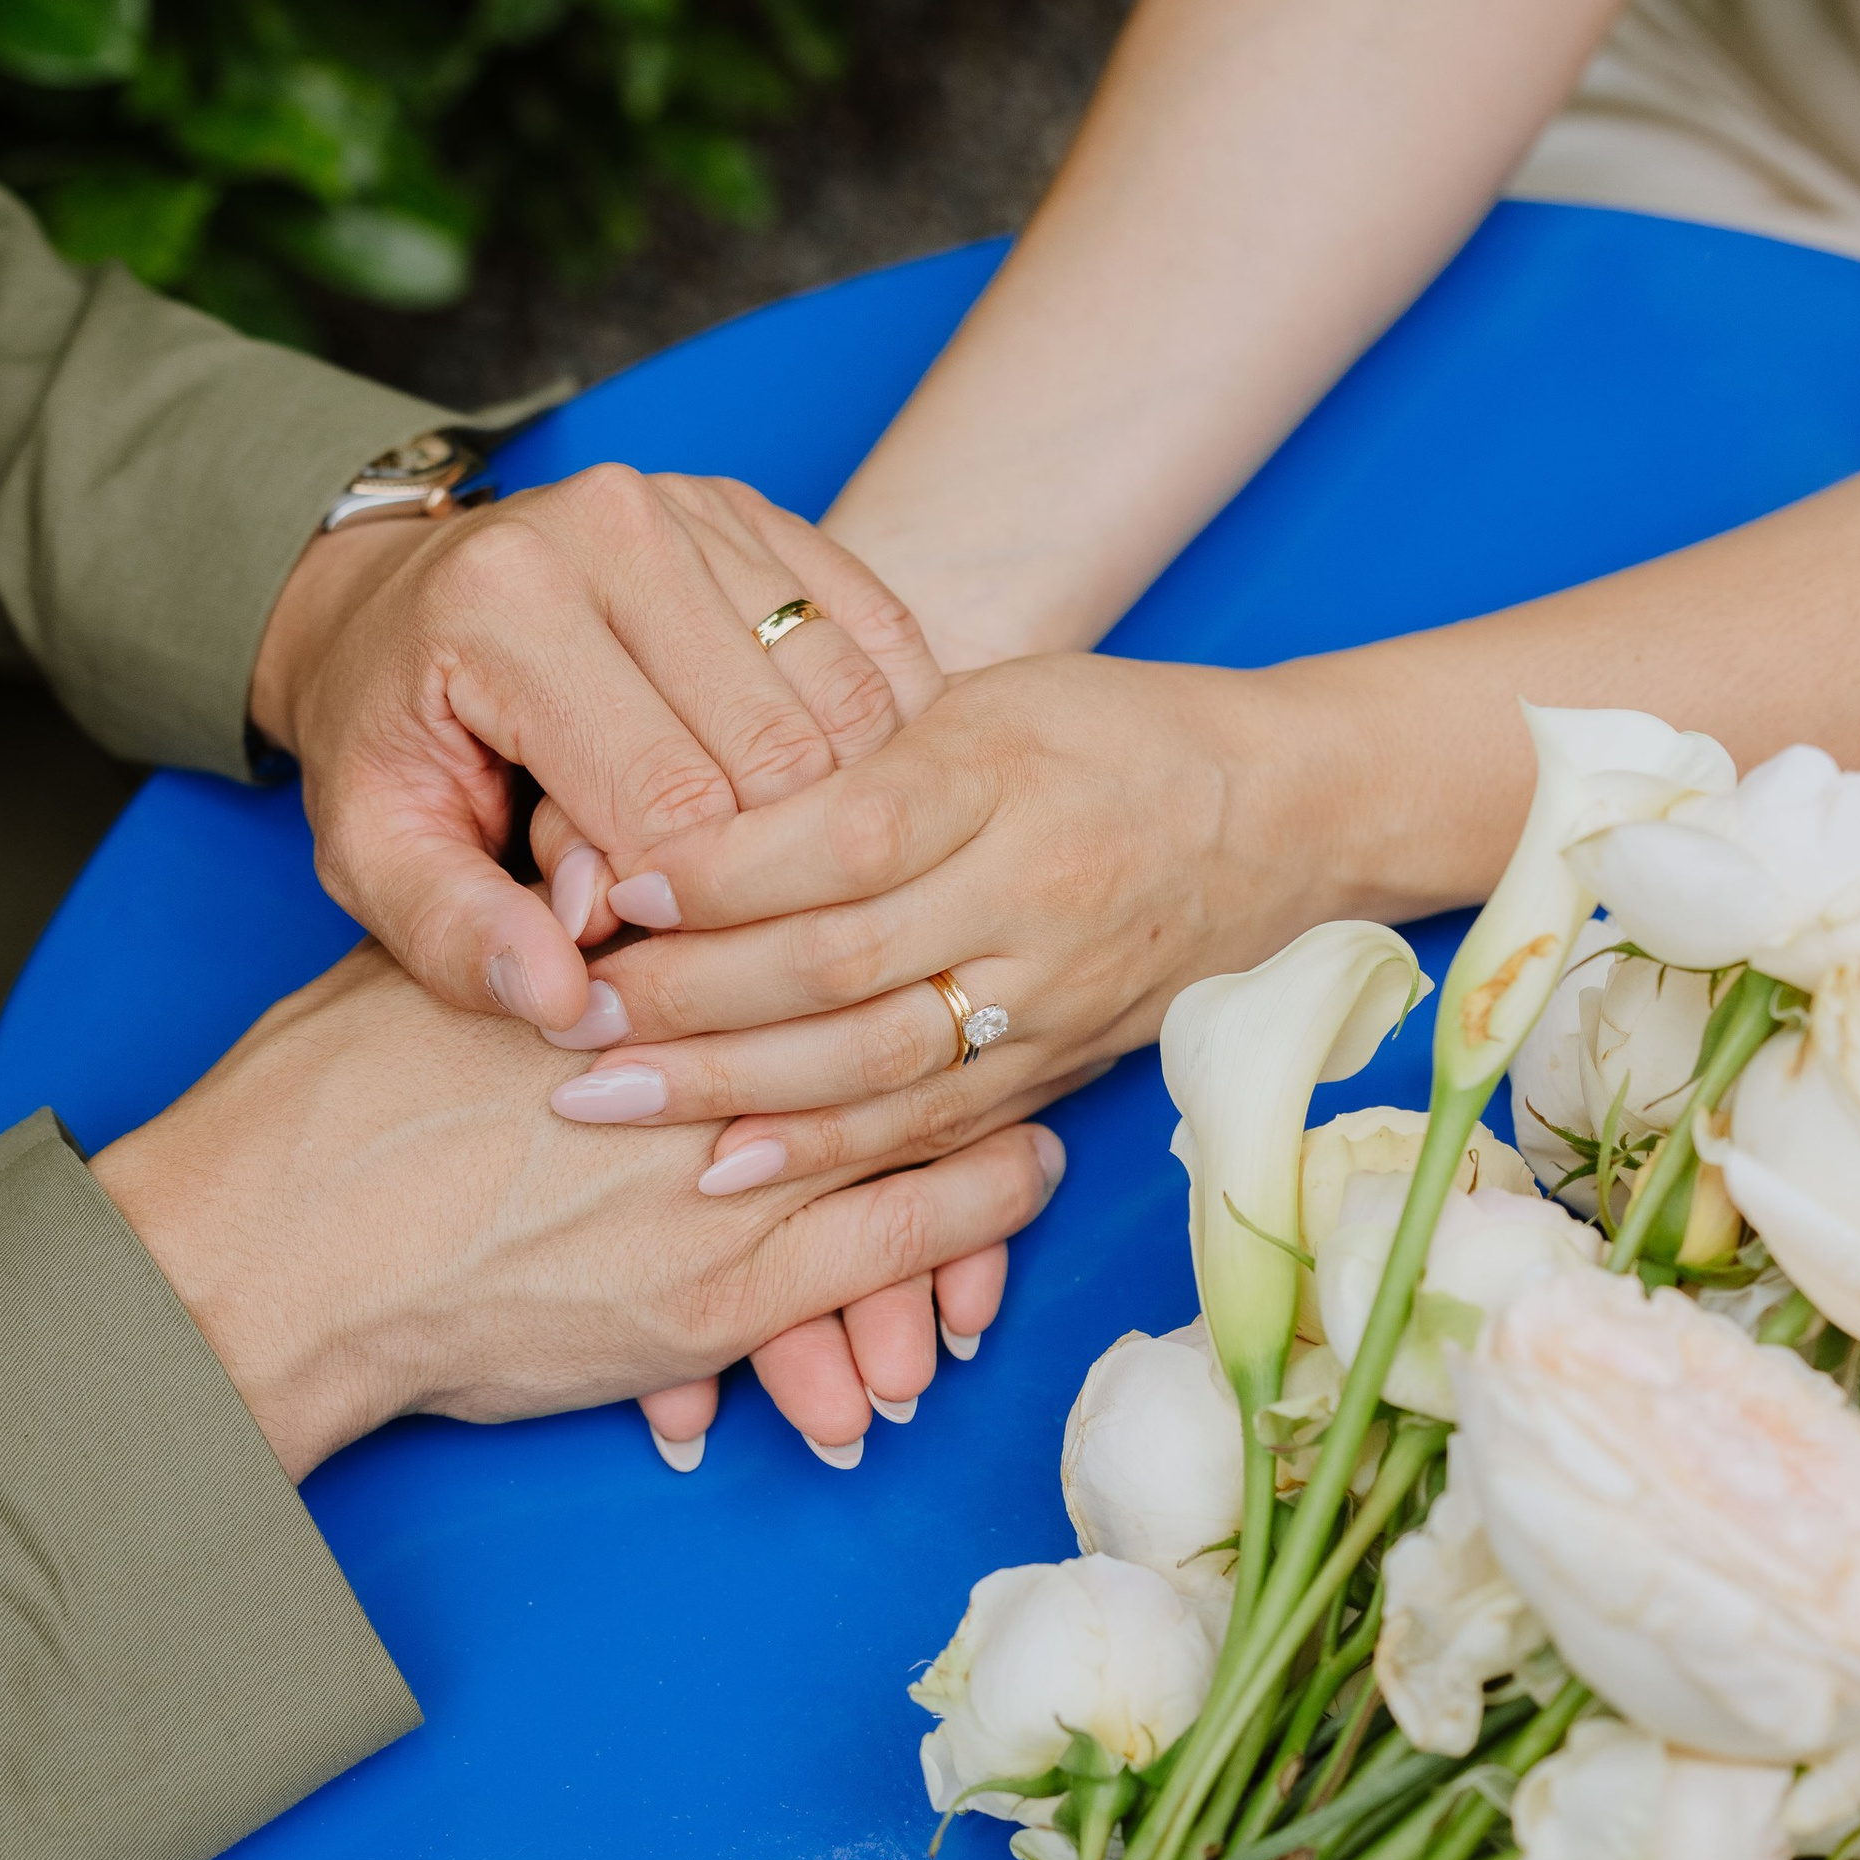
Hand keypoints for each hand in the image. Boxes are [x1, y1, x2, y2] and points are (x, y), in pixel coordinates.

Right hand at [93, 941, 1063, 1481]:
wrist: (276, 1257)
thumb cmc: (324, 1105)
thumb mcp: (429, 969)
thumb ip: (527, 923)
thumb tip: (585, 878)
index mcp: (622, 959)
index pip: (791, 892)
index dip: (875, 866)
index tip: (935, 840)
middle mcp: (692, 1054)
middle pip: (873, 979)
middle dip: (957, 951)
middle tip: (1038, 913)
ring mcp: (722, 1177)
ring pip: (917, 1100)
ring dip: (993, 1071)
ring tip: (1056, 1036)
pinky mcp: (727, 1296)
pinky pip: (902, 1240)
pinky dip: (981, 1204)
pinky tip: (1030, 1171)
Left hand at [246, 465, 940, 1042]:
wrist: (390, 606)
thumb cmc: (389, 740)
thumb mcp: (373, 853)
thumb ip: (454, 934)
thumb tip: (562, 1005)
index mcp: (508, 601)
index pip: (669, 801)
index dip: (675, 908)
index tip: (628, 941)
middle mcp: (619, 523)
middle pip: (781, 754)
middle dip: (762, 867)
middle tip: (687, 907)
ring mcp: (703, 507)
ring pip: (852, 706)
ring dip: (830, 813)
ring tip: (747, 858)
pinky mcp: (764, 516)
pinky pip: (880, 648)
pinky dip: (877, 745)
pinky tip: (822, 803)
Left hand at [534, 651, 1368, 1186]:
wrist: (1290, 810)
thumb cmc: (1107, 731)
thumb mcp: (983, 695)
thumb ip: (848, 748)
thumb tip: (679, 804)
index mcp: (1003, 770)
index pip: (843, 834)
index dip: (718, 870)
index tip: (609, 881)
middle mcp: (1035, 890)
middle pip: (840, 963)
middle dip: (686, 998)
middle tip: (568, 1013)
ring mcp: (1055, 993)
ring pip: (874, 1063)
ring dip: (726, 1090)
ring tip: (602, 1099)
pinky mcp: (1063, 1067)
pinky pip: (931, 1126)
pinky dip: (824, 1154)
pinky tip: (723, 1164)